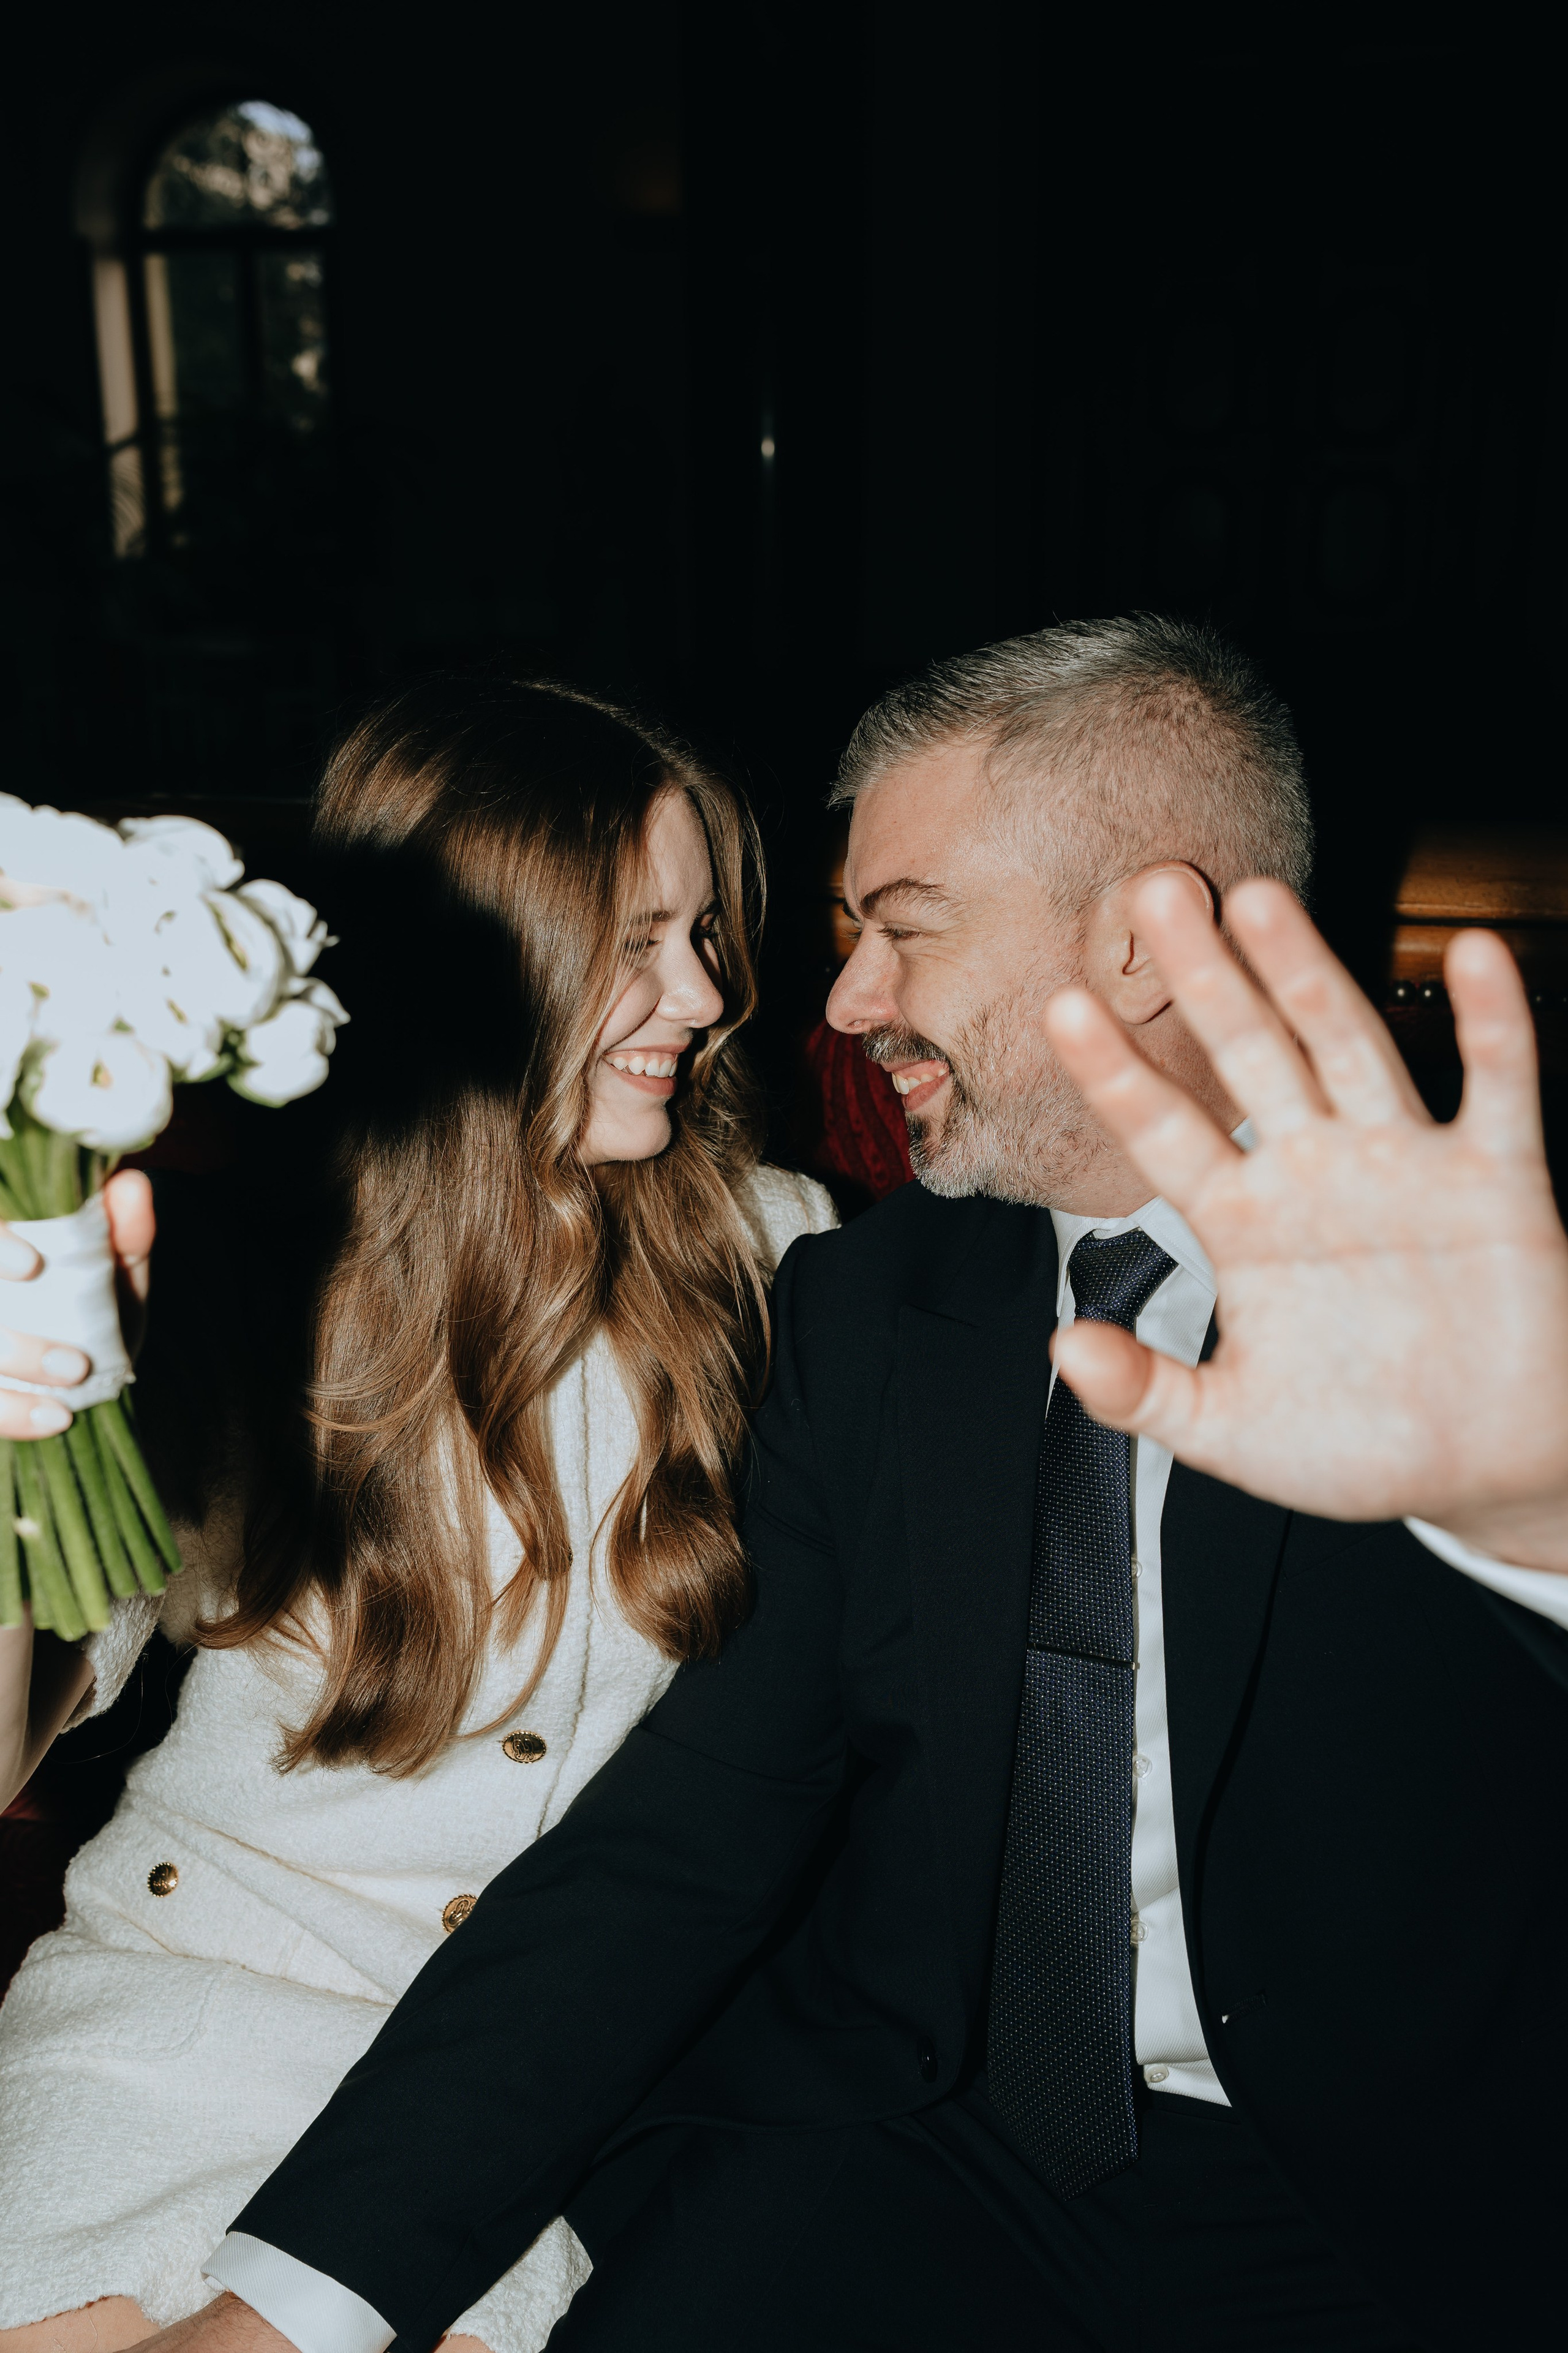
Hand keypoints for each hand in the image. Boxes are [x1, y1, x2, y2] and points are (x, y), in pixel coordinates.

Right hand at [0, 1169, 154, 1439]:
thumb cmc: (94, 1309)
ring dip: (10, 1391)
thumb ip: (124, 1235)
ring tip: (67, 1398)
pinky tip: (53, 1421)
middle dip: (14, 1349)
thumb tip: (132, 1185)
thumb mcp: (116, 1273)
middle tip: (74, 1365)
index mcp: (2, 1252)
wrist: (89, 1374)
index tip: (30, 1264)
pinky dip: (13, 1417)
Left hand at [1042, 877, 1567, 1572]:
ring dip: (1308, 973)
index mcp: (1245, 1224)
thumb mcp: (1233, 1432)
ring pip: (1347, 1048)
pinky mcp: (1497, 1183)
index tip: (1061, 1005)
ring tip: (1261, 896)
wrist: (1486, 1468)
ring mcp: (1404, 1167)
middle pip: (1247, 1054)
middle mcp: (1315, 1173)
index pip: (1165, 1132)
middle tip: (1153, 889)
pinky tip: (1475, 952)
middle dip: (1203, 976)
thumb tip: (1062, 1348)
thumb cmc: (1359, 1443)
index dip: (1117, 1073)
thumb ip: (1147, 1394)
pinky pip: (1496, 1089)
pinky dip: (1491, 1023)